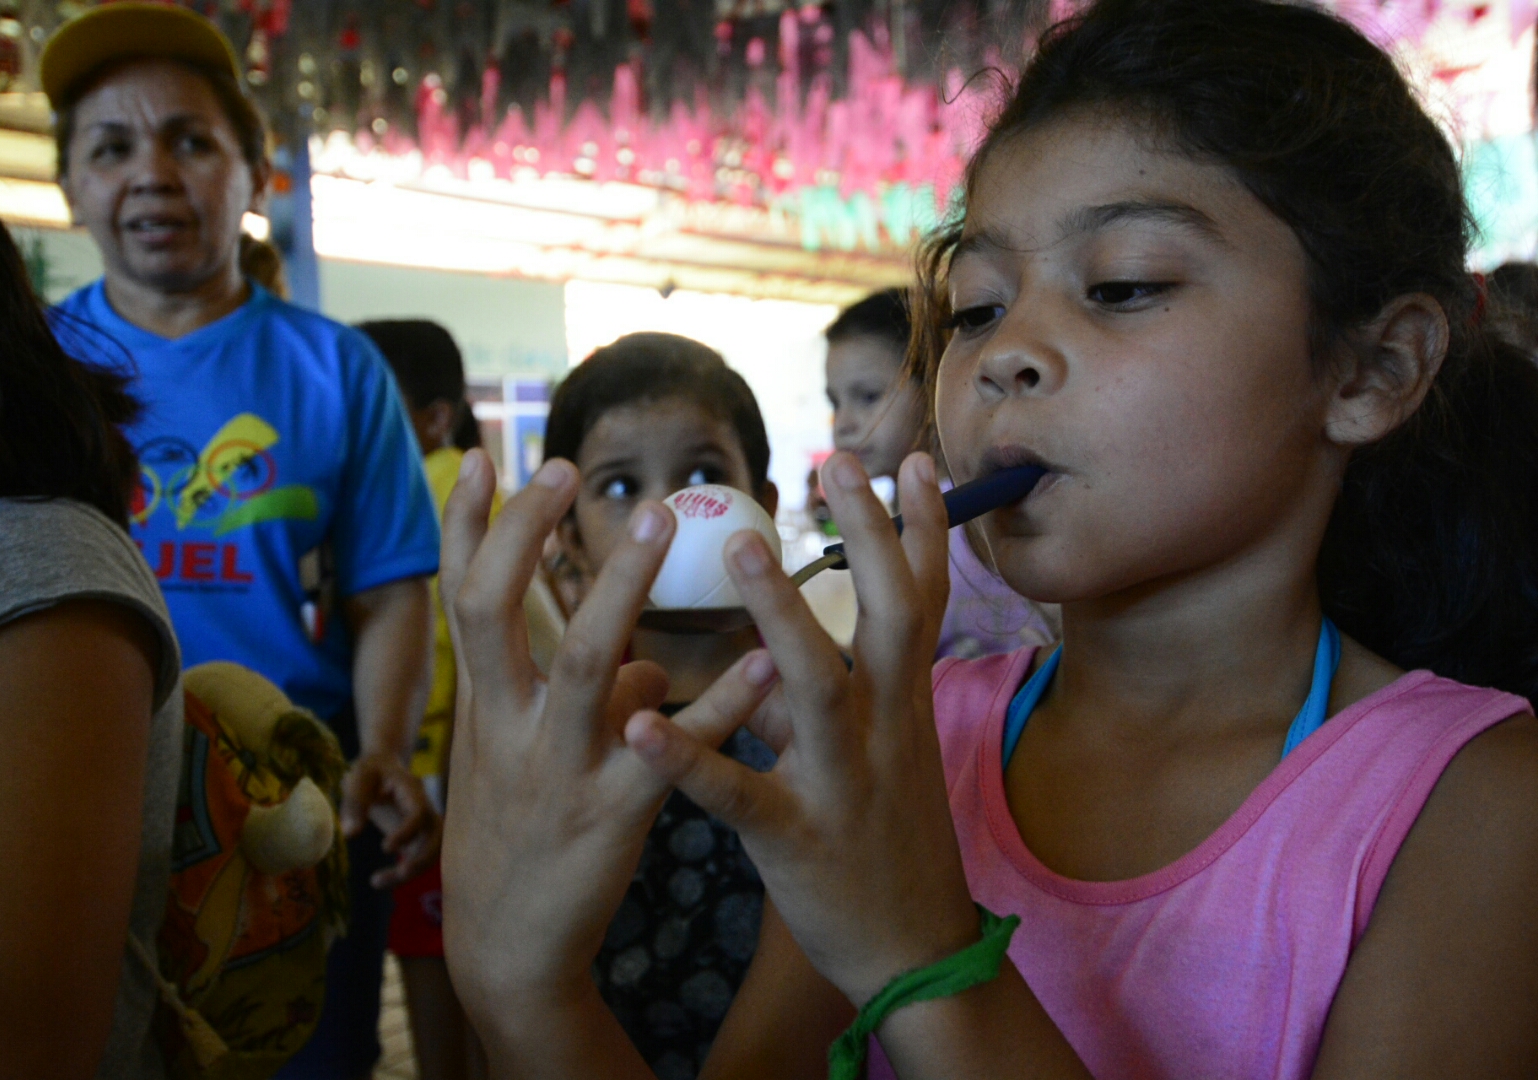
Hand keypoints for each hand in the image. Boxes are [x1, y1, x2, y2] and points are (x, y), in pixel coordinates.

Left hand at [340, 750, 439, 888]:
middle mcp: (425, 810)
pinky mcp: (417, 839)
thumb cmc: (370, 770)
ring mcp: (424, 826)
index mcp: (412, 791)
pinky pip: (417, 860)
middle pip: (438, 837)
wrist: (384, 767)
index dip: (407, 832)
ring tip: (377, 882)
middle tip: (401, 872)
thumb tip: (350, 834)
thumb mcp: (358, 778)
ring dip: (411, 871)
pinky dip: (401, 874)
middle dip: (424, 858)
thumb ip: (354, 804)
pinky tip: (377, 881)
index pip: (419, 813)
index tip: (385, 848)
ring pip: (431, 853)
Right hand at [438, 452, 778, 1022]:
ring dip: (622, 590)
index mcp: (486, 702)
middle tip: (563, 469)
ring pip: (584, 666)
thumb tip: (643, 660)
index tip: (479, 453)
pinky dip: (721, 703)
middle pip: (493, 613)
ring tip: (664, 522)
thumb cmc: (517, 834)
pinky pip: (674, 749)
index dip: (462, 525)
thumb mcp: (525, 757)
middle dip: (521, 536)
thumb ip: (583, 698)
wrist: (504, 947)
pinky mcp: (614, 814)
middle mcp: (510, 723)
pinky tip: (765, 658)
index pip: (459, 594)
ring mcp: (560, 766)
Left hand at [626, 451, 978, 1005]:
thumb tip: (762, 645)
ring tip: (744, 551)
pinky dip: (690, 755)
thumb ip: (810, 696)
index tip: (916, 459)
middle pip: (891, 617)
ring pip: (818, 688)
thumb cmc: (884, 841)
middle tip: (839, 461)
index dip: (922, 529)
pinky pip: (738, 792)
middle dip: (871, 536)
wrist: (916, 954)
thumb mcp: (868, 755)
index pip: (922, 599)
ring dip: (783, 616)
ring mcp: (843, 781)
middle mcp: (884, 729)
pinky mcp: (796, 838)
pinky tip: (638, 721)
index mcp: (903, 704)